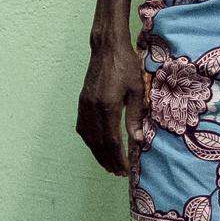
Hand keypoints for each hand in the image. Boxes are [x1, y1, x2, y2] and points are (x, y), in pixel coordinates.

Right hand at [76, 37, 145, 178]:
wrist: (107, 48)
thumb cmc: (126, 65)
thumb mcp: (137, 90)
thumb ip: (135, 116)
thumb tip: (138, 140)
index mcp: (108, 105)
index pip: (112, 140)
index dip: (118, 157)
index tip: (125, 169)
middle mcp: (93, 108)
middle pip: (98, 143)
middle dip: (108, 160)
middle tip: (118, 173)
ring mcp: (84, 105)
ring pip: (88, 137)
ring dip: (97, 153)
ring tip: (108, 165)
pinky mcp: (82, 101)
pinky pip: (83, 127)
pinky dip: (89, 141)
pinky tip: (96, 146)